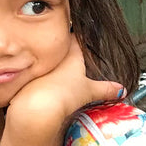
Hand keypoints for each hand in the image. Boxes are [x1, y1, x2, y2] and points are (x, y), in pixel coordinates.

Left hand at [7, 35, 124, 126]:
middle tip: (72, 58)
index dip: (80, 37)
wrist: (36, 108)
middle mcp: (51, 54)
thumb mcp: (90, 91)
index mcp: (70, 51)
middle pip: (59, 47)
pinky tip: (41, 89)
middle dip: (64, 51)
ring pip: (45, 59)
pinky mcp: (24, 77)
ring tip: (56, 75)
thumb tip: (121, 90)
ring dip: (50, 65)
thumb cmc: (63, 94)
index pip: (76, 36)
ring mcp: (37, 64)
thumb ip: (106, 89)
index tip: (82, 39)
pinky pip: (33, 74)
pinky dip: (37, 79)